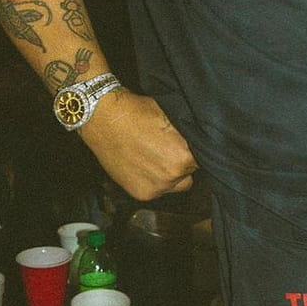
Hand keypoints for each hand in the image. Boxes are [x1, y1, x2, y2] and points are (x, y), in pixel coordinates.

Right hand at [80, 88, 197, 200]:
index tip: (186, 145)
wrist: (104, 119)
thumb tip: (197, 141)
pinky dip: (153, 180)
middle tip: (171, 150)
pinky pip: (157, 190)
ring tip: (156, 157)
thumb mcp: (171, 117)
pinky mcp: (140, 193)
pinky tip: (144, 164)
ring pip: (174, 185)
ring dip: (169, 174)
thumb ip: (186, 135)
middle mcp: (171, 177)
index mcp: (183, 157)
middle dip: (183, 163)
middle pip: (190, 174)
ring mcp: (155, 188)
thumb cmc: (138, 112)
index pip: (202, 159)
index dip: (194, 150)